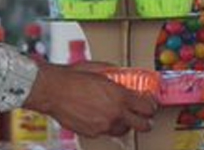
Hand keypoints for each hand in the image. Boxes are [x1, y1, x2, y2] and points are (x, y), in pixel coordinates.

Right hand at [23, 63, 157, 136]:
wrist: (52, 91)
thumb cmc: (73, 77)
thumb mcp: (100, 69)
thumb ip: (115, 74)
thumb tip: (122, 74)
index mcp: (120, 96)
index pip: (148, 108)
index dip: (151, 107)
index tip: (150, 104)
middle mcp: (115, 113)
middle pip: (143, 126)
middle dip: (146, 121)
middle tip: (144, 117)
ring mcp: (104, 126)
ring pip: (124, 130)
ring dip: (125, 123)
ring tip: (119, 116)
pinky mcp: (92, 133)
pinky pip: (106, 132)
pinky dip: (106, 126)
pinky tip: (100, 116)